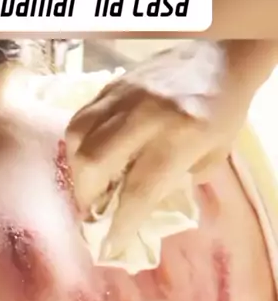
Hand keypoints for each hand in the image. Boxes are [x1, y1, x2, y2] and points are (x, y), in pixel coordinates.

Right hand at [65, 76, 249, 255]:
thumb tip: (135, 208)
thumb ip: (173, 183)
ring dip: (78, 171)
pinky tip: (89, 158)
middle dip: (87, 197)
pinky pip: (80, 118)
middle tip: (94, 213)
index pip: (139, 189)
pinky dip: (78, 145)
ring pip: (77, 138)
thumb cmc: (223, 110)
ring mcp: (124, 96)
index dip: (121, 223)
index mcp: (181, 135)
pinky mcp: (111, 85)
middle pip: (94, 162)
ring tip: (90, 185)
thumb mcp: (211, 156)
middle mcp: (146, 114)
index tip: (110, 245)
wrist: (222, 55)